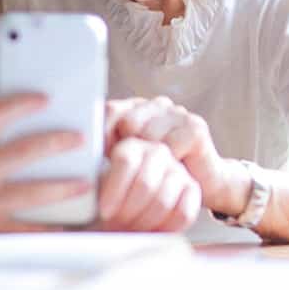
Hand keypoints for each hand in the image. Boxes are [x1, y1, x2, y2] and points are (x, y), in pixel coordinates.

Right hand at [0, 95, 92, 233]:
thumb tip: (34, 138)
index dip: (20, 104)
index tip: (45, 99)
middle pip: (20, 152)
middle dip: (55, 143)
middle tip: (80, 139)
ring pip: (30, 193)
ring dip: (62, 188)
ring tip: (85, 183)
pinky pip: (28, 229)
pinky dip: (51, 227)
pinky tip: (69, 223)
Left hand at [95, 137, 200, 231]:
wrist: (128, 210)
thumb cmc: (106, 200)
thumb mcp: (93, 186)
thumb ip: (92, 182)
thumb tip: (82, 187)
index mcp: (130, 145)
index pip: (126, 161)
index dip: (114, 190)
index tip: (104, 211)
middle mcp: (156, 152)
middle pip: (145, 183)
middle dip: (128, 211)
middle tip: (116, 225)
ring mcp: (178, 169)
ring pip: (163, 200)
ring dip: (143, 223)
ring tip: (129, 230)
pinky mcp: (193, 189)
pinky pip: (183, 213)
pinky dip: (165, 228)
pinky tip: (150, 233)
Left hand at [105, 97, 247, 216]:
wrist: (206, 185)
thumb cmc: (159, 175)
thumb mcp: (128, 161)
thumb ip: (107, 149)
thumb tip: (82, 150)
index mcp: (136, 107)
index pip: (109, 111)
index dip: (103, 136)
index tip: (103, 160)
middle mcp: (157, 104)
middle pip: (128, 123)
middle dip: (127, 151)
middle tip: (133, 172)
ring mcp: (177, 113)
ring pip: (148, 136)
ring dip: (149, 161)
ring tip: (155, 173)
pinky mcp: (195, 128)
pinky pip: (169, 147)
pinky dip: (168, 165)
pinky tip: (173, 170)